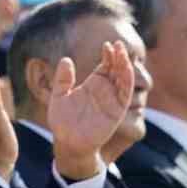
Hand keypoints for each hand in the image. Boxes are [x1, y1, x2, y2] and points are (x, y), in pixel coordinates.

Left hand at [46, 40, 135, 179]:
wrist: (68, 143)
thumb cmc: (63, 122)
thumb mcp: (59, 97)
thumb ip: (62, 79)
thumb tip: (65, 59)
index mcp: (93, 85)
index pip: (105, 65)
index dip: (108, 54)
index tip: (107, 44)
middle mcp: (105, 90)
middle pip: (117, 68)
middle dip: (119, 56)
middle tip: (117, 44)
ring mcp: (113, 99)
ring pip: (124, 78)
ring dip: (125, 65)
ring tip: (122, 53)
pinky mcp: (117, 110)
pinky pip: (125, 93)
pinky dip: (127, 80)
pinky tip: (125, 69)